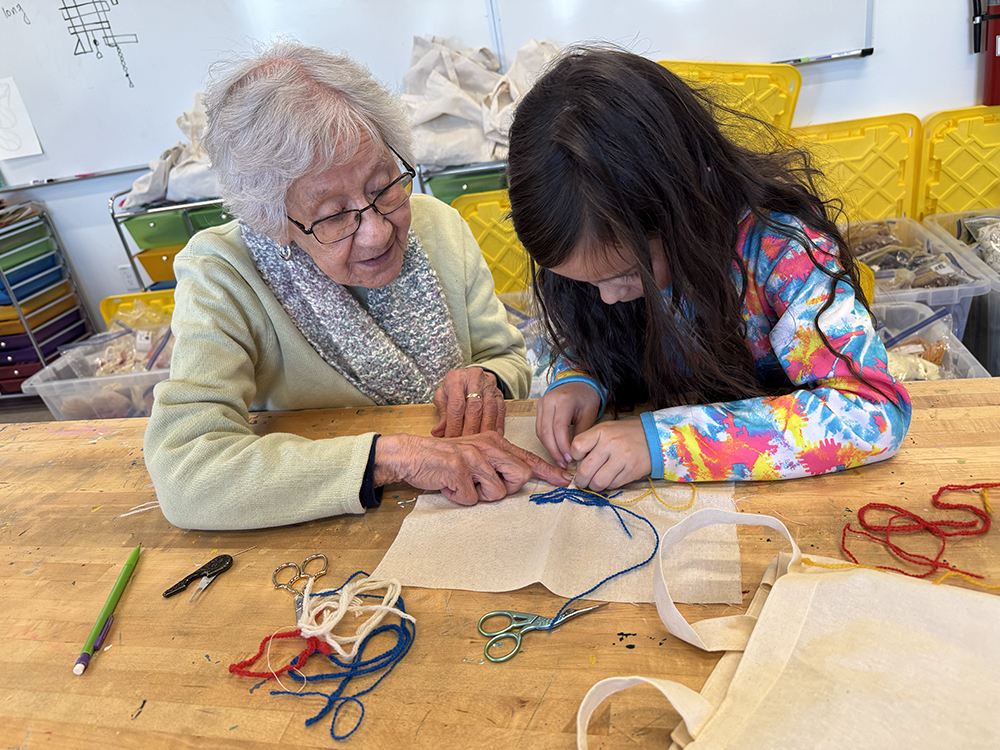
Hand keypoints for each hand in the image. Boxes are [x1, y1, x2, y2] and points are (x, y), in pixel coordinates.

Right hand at [373, 432, 572, 504]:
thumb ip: (497, 463)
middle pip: (520, 476)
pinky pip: (471, 499)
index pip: (528, 458)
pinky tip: (448, 486)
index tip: (565, 480)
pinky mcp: (459, 469)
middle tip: (481, 484)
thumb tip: (521, 478)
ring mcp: (474, 456)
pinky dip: (459, 498)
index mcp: (494, 442)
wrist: (410, 454)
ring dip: (478, 495)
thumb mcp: (475, 454)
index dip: (548, 471)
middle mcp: (488, 446)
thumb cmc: (444, 459)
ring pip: (496, 492)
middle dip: (505, 488)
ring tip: (461, 483)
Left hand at [431, 367, 505, 437]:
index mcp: (456, 379)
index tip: (451, 438)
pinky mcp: (499, 394)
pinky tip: (492, 436)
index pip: (456, 405)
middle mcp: (474, 380)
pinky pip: (500, 411)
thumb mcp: (443, 396)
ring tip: (478, 442)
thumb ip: (442, 414)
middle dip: (470, 429)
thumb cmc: (455, 387)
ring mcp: (489, 386)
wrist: (471, 376)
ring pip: (489, 410)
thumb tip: (438, 432)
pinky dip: (497, 425)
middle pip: (474, 408)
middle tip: (465, 443)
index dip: (454, 425)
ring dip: (484, 429)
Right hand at [535, 382, 601, 468]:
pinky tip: (555, 450)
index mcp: (563, 400)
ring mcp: (541, 404)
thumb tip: (576, 453)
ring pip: (540, 432)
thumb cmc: (586, 397)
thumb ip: (582, 432)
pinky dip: (546, 441)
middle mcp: (548, 401)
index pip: (558, 428)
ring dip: (549, 448)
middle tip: (564, 463)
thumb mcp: (589, 414)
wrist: (578, 383)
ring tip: (560, 460)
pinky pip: (539, 429)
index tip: (570, 458)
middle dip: (554, 451)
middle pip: (546, 431)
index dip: (563, 446)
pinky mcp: (538, 408)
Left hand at [571, 420, 651, 491]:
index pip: (577, 447)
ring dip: (593, 486)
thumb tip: (575, 462)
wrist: (654, 436)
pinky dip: (608, 486)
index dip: (574, 456)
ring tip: (594, 483)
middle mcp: (611, 444)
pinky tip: (609, 480)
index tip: (578, 459)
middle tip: (582, 481)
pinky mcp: (631, 471)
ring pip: (598, 482)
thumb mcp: (606, 429)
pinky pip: (613, 485)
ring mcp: (622, 458)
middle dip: (581, 480)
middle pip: (585, 470)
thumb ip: (590, 441)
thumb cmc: (625, 433)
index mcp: (602, 431)